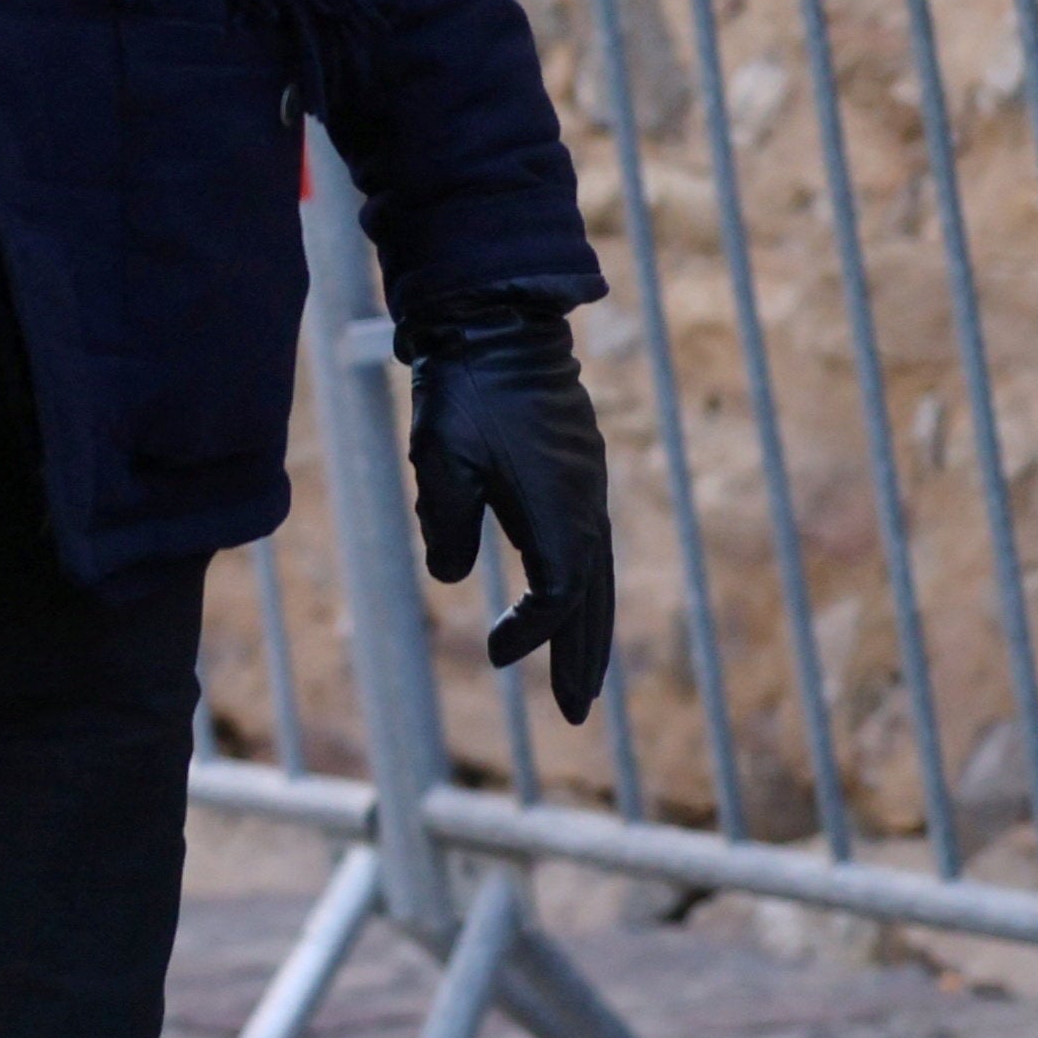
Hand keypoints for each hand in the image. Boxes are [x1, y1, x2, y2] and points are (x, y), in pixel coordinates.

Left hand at [404, 306, 612, 725]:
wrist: (499, 326)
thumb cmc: (465, 393)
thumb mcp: (441, 462)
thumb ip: (448, 524)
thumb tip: (456, 576)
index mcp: (560, 511)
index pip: (557, 597)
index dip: (530, 634)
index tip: (494, 655)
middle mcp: (587, 506)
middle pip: (591, 599)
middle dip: (582, 657)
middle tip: (575, 711)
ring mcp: (589, 488)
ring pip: (597, 575)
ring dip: (589, 628)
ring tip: (581, 677)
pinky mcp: (579, 473)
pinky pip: (589, 546)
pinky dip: (584, 586)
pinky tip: (570, 603)